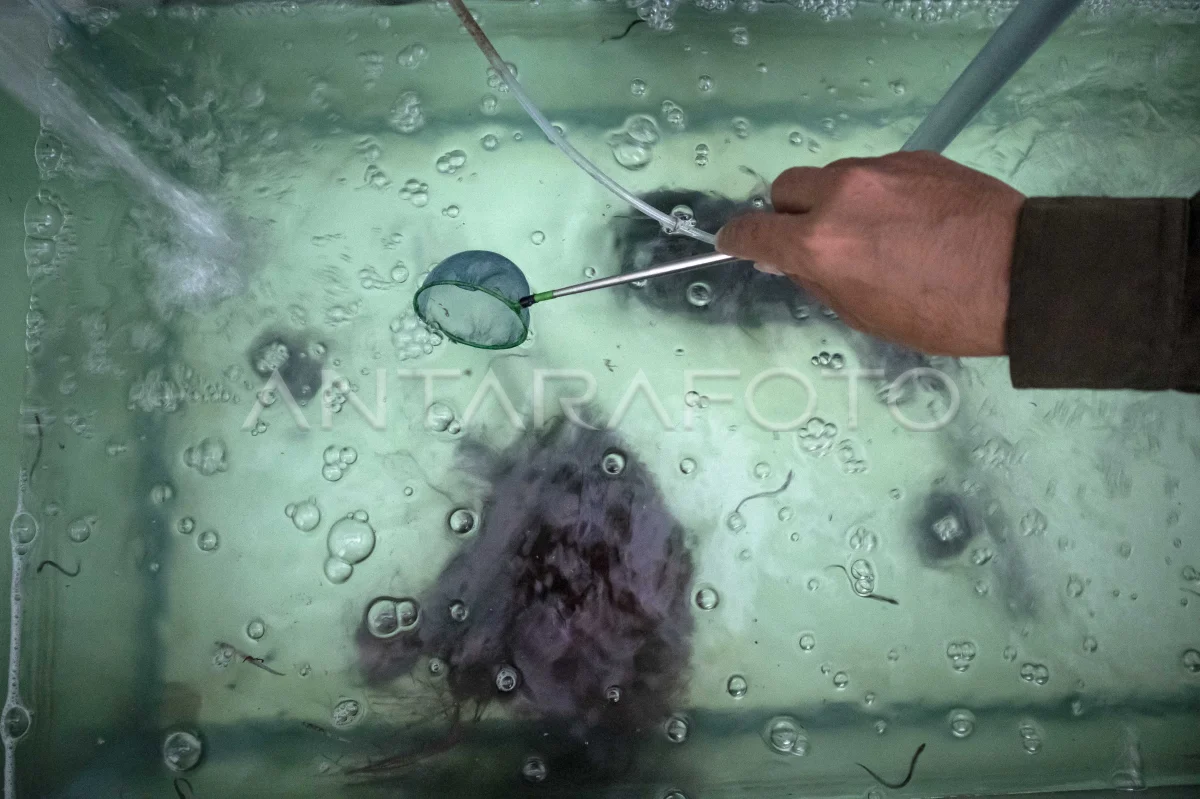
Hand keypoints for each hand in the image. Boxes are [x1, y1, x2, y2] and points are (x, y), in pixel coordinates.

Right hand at [716, 151, 1025, 355]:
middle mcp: (840, 197)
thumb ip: (820, 281)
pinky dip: (878, 193)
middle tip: (815, 239)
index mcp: (820, 245)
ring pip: (833, 177)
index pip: (753, 231)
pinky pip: (876, 172)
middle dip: (790, 214)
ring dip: (836, 201)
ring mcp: (879, 170)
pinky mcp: (915, 157)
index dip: (738, 239)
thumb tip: (794, 261)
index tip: (736, 243)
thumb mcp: (866, 315)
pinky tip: (912, 220)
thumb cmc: (942, 314)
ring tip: (875, 232)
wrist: (1023, 275)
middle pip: (786, 188)